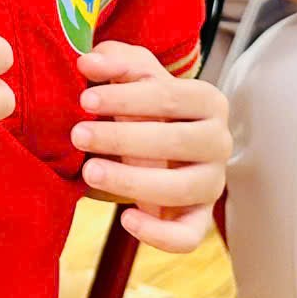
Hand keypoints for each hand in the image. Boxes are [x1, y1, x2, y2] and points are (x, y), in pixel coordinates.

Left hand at [72, 42, 229, 252]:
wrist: (150, 144)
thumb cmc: (141, 105)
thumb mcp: (129, 75)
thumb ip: (112, 61)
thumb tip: (88, 62)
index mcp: (208, 102)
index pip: (173, 96)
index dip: (128, 98)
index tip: (86, 99)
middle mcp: (218, 142)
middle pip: (180, 141)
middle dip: (123, 138)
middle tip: (78, 135)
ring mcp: (211, 182)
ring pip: (183, 188)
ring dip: (133, 182)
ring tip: (90, 171)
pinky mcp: (198, 218)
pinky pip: (188, 236)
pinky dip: (160, 234)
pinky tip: (126, 219)